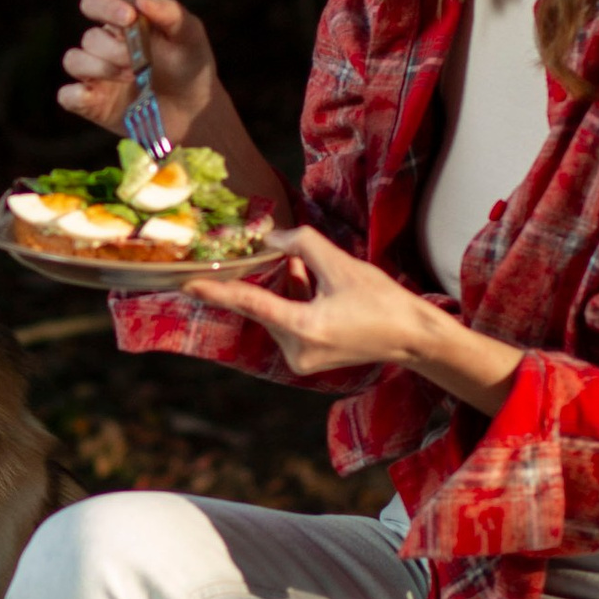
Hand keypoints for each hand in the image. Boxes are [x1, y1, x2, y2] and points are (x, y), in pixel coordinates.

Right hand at [58, 0, 215, 137]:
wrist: (195, 109)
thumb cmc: (189, 64)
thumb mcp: (189, 35)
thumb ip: (171, 13)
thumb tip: (141, 0)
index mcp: (121, 22)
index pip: (95, 2)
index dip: (105, 6)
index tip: (129, 18)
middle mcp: (104, 45)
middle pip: (89, 37)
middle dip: (114, 48)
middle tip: (139, 61)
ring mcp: (95, 75)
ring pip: (74, 61)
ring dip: (100, 68)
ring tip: (131, 77)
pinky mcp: (92, 103)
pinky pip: (68, 96)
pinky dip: (76, 95)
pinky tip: (96, 97)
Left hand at [169, 226, 522, 408]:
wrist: (412, 337)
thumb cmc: (382, 301)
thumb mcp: (342, 265)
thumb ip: (302, 245)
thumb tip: (271, 238)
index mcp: (305, 328)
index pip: (251, 304)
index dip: (217, 291)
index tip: (187, 283)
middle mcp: (298, 350)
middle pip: (268, 305)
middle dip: (277, 279)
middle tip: (295, 258)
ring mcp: (301, 360)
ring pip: (277, 313)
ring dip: (289, 290)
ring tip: (318, 276)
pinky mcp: (306, 361)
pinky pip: (287, 323)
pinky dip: (295, 303)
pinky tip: (315, 289)